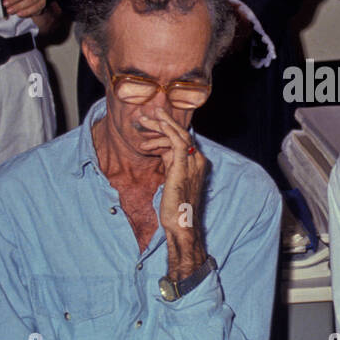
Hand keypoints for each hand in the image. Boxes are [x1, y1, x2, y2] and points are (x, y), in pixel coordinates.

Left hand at [139, 105, 208, 277]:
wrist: (181, 223)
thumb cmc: (175, 207)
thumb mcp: (172, 179)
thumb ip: (170, 163)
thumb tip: (160, 150)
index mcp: (196, 164)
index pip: (181, 140)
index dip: (165, 131)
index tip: (150, 125)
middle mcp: (198, 160)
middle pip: (181, 134)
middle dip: (162, 122)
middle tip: (145, 116)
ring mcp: (192, 162)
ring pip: (178, 134)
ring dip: (159, 124)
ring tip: (142, 121)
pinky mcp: (183, 165)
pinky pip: (177, 141)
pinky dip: (168, 129)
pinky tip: (158, 123)